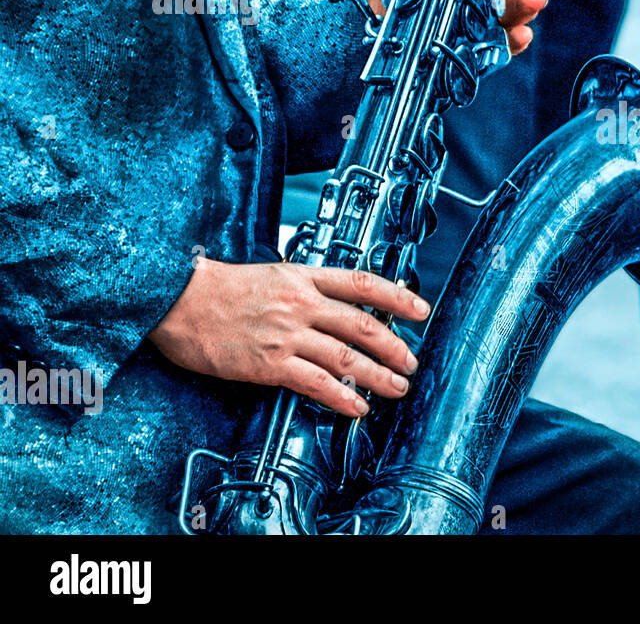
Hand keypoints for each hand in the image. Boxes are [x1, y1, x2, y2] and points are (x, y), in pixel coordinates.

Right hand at [148, 257, 427, 416]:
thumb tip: (336, 305)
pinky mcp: (269, 363)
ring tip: (395, 388)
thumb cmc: (218, 289)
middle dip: (395, 346)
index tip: (422, 310)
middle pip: (363, 324)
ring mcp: (287, 334)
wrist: (175, 299)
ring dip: (378, 376)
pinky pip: (317, 383)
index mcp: (303, 277)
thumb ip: (305, 288)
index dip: (398, 297)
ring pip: (347, 356)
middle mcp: (301, 304)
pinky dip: (342, 396)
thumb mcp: (271, 274)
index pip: (363, 284)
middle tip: (411, 362)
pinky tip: (357, 406)